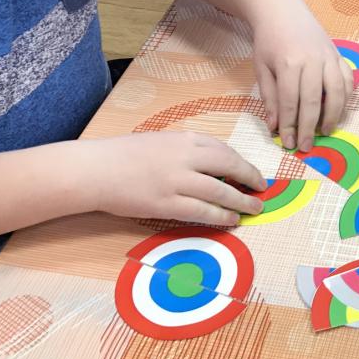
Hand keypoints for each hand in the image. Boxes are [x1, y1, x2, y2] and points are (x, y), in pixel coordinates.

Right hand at [85, 132, 266, 226]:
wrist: (96, 169)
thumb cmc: (122, 155)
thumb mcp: (158, 141)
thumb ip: (183, 150)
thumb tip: (208, 164)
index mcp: (183, 139)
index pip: (222, 149)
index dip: (241, 162)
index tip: (250, 172)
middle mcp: (185, 157)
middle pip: (229, 166)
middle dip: (249, 178)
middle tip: (262, 189)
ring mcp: (177, 181)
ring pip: (220, 191)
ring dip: (241, 200)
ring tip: (255, 208)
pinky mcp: (167, 204)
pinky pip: (202, 211)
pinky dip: (221, 215)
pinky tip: (232, 219)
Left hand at [250, 0, 353, 150]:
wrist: (282, 9)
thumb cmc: (268, 40)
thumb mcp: (261, 68)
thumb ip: (269, 97)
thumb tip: (275, 126)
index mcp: (288, 64)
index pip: (290, 102)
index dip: (290, 125)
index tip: (288, 143)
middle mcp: (312, 60)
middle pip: (314, 101)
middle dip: (309, 127)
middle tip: (306, 146)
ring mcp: (328, 56)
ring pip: (337, 91)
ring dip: (333, 115)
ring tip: (326, 131)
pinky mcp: (338, 54)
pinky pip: (348, 79)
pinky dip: (347, 97)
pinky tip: (339, 110)